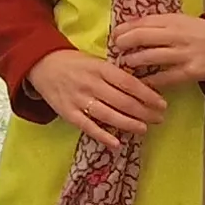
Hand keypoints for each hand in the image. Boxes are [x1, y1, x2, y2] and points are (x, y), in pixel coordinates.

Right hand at [26, 49, 165, 149]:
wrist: (42, 64)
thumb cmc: (75, 63)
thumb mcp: (96, 62)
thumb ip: (115, 74)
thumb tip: (142, 88)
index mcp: (100, 68)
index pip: (129, 83)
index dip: (148, 95)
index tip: (162, 103)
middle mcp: (91, 83)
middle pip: (122, 101)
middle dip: (144, 112)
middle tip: (159, 119)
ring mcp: (79, 99)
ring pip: (108, 115)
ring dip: (129, 124)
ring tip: (144, 129)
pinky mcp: (68, 113)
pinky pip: (88, 127)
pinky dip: (103, 136)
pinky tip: (117, 143)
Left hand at [108, 13, 204, 87]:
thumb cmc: (202, 33)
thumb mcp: (182, 21)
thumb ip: (160, 24)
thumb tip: (131, 28)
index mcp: (174, 20)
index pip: (143, 21)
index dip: (124, 28)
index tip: (114, 34)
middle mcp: (177, 35)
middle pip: (142, 37)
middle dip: (124, 43)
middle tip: (116, 49)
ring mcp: (183, 54)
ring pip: (150, 57)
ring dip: (133, 61)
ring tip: (126, 64)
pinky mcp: (189, 72)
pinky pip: (164, 77)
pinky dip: (149, 80)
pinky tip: (141, 82)